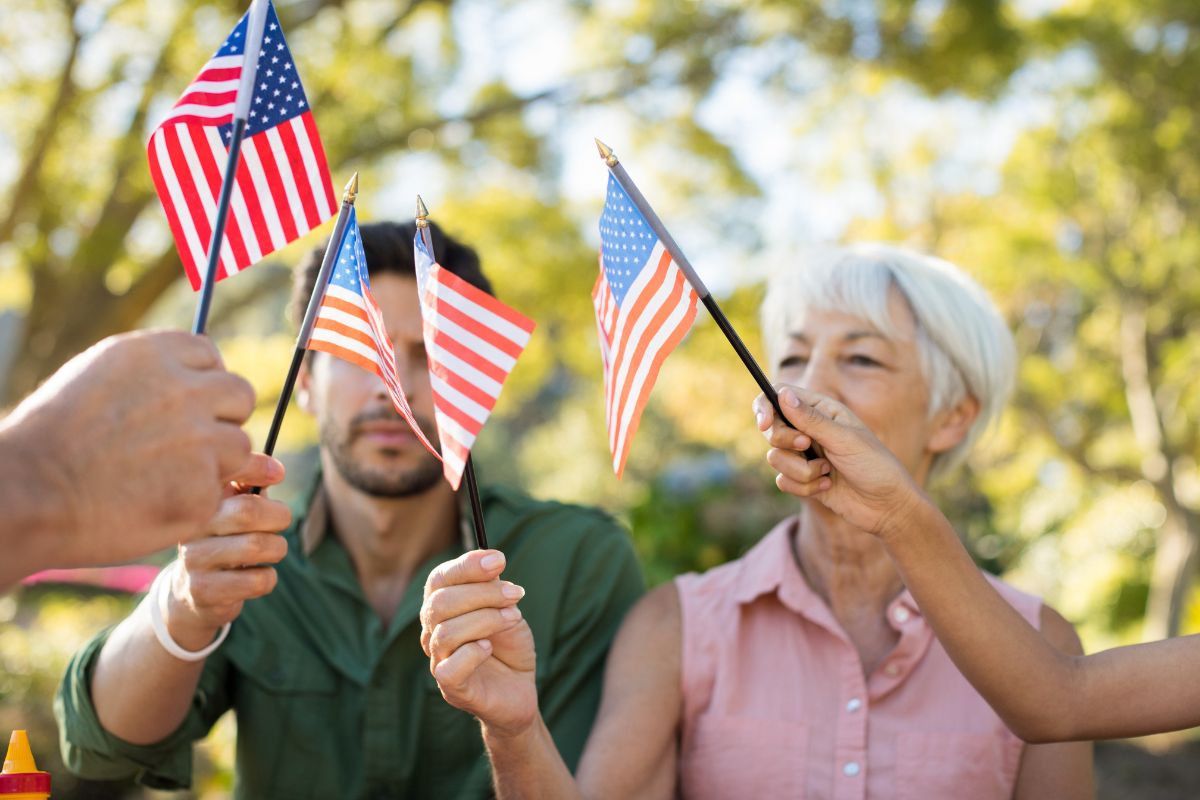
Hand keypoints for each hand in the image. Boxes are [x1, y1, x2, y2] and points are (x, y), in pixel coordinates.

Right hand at [0, 330, 256, 568]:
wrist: (25, 494)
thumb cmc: (52, 439)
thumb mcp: (96, 379)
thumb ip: (156, 376)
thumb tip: (212, 379)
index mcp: (154, 353)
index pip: (209, 355)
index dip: (198, 383)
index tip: (177, 407)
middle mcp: (185, 389)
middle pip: (237, 394)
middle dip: (220, 418)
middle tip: (181, 444)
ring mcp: (200, 438)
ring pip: (240, 445)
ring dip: (214, 463)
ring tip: (161, 477)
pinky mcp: (203, 486)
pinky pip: (221, 489)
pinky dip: (197, 499)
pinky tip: (156, 501)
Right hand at [162, 454, 290, 647]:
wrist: (190, 595)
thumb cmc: (222, 543)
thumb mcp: (229, 511)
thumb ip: (249, 486)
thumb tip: (276, 471)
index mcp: (200, 503)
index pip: (231, 478)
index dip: (259, 475)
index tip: (274, 483)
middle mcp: (192, 528)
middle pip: (248, 511)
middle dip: (278, 517)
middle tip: (279, 525)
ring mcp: (194, 561)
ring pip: (257, 546)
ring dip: (276, 549)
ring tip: (268, 552)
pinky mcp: (204, 591)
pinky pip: (257, 580)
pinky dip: (268, 578)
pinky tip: (254, 577)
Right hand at [420, 550, 535, 736]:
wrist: (520, 688)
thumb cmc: (508, 646)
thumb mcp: (507, 609)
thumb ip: (494, 589)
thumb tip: (491, 564)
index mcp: (442, 607)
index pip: (439, 579)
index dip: (467, 566)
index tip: (499, 560)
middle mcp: (433, 631)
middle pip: (440, 602)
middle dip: (483, 593)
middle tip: (516, 593)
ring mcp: (438, 660)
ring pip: (447, 632)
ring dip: (486, 620)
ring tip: (514, 618)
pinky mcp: (450, 688)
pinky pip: (449, 668)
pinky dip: (472, 653)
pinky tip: (489, 648)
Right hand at [753, 385, 925, 535]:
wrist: (887, 506)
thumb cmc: (875, 466)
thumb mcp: (844, 439)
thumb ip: (811, 419)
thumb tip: (782, 394)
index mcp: (821, 410)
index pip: (779, 396)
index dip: (765, 407)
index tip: (765, 425)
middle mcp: (809, 430)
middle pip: (772, 429)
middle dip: (785, 443)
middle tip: (807, 447)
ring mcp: (804, 455)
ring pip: (775, 458)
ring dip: (801, 470)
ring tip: (827, 473)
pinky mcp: (802, 479)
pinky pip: (783, 481)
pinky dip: (804, 487)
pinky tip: (827, 487)